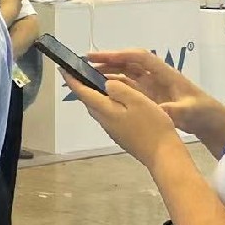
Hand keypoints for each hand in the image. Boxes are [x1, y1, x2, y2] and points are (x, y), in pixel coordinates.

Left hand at [62, 73, 183, 166]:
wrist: (163, 155)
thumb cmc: (152, 125)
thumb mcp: (137, 101)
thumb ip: (119, 89)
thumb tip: (105, 84)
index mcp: (105, 109)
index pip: (82, 92)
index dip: (71, 79)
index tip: (62, 68)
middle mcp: (103, 120)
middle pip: (88, 100)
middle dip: (83, 86)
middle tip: (82, 72)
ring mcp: (112, 130)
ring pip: (98, 108)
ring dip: (95, 95)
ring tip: (100, 82)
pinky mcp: (120, 135)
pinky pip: (108, 115)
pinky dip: (107, 104)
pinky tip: (118, 101)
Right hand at [89, 48, 220, 134]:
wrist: (212, 122)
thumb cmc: (202, 111)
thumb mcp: (187, 110)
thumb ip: (172, 110)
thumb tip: (157, 110)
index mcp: (165, 74)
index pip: (138, 58)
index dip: (118, 55)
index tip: (98, 56)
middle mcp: (156, 76)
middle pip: (128, 63)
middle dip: (108, 61)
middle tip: (86, 64)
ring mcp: (153, 86)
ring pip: (127, 74)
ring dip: (110, 72)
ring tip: (89, 76)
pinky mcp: (151, 96)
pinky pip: (129, 87)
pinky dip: (116, 86)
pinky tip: (103, 91)